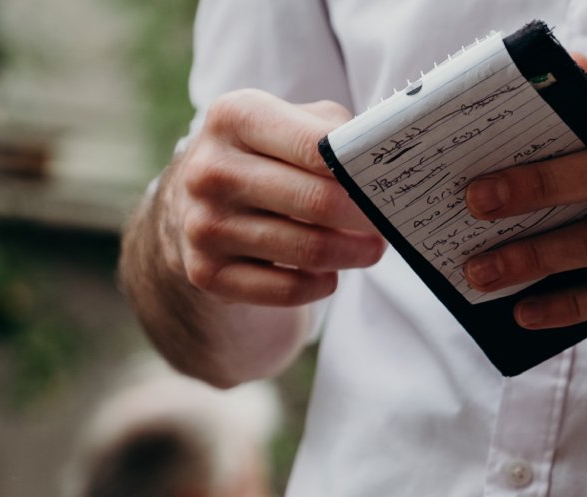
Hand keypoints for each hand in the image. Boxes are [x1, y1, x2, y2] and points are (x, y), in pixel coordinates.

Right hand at [166, 89, 385, 306]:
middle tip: (390, 225)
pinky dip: (320, 285)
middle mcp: (211, 170)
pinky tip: (328, 274)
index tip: (389, 185)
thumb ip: (338, 133)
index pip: (316, 146)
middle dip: (367, 218)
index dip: (362, 170)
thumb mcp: (293, 123)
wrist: (196, 204)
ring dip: (353, 254)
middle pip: (318, 202)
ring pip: (308, 250)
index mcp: (235, 117)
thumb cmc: (267, 157)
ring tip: (371, 249)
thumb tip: (384, 160)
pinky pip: (287, 290)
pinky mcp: (206, 272)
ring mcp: (203, 224)